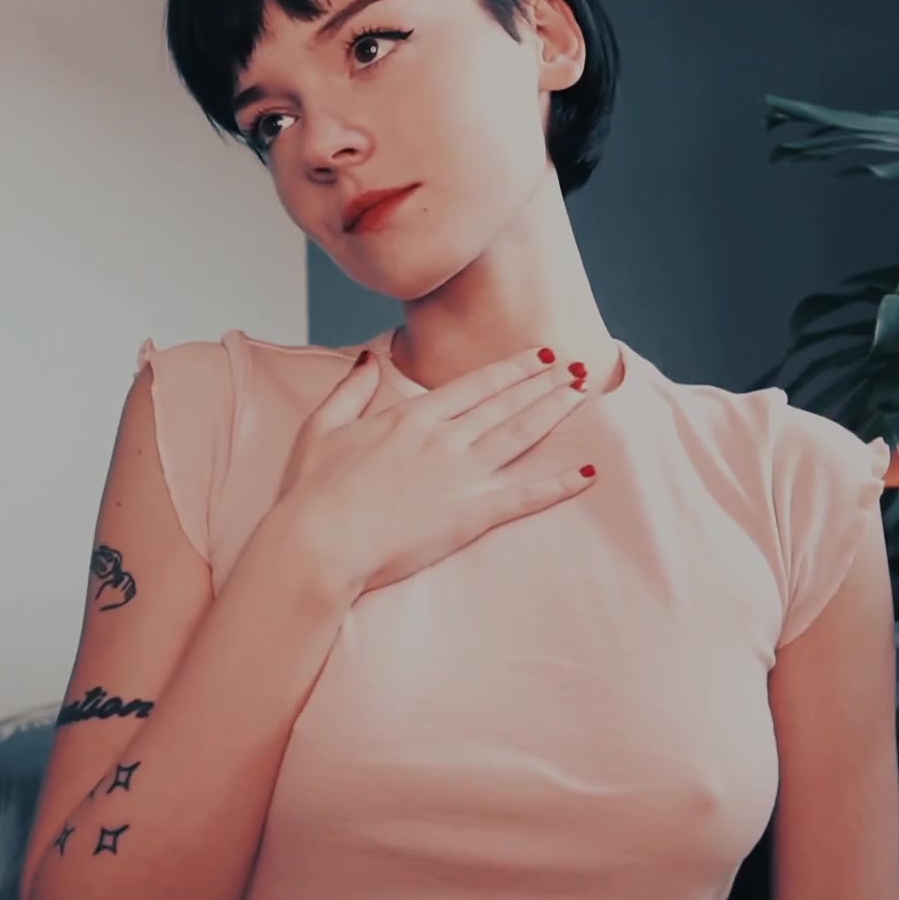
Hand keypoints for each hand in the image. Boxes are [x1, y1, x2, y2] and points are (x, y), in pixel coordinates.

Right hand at [273, 345, 597, 596]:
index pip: (475, 385)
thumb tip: (369, 358)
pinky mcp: (470, 516)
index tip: (539, 356)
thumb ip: (350, 390)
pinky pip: (524, 497)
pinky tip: (586, 473)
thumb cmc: (311, 492)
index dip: (512, 369)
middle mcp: (443, 440)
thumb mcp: (322, 427)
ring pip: (520, 435)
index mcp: (411, 417)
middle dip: (545, 382)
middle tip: (577, 367)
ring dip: (554, 412)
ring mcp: (460, 476)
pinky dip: (558, 485)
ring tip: (582, 394)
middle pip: (505, 403)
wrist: (318, 543)